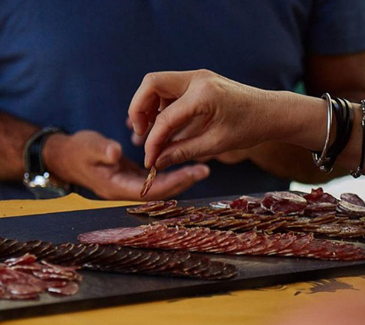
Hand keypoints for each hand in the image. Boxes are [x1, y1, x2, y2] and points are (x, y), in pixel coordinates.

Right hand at [44, 130, 209, 199]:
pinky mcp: (131, 175)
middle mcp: (125, 189)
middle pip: (159, 191)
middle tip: (205, 170)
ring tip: (201, 166)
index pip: (150, 190)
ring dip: (179, 176)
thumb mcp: (87, 147)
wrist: (65, 155)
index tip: (192, 172)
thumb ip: (102, 150)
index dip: (172, 183)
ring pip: (159, 184)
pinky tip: (181, 158)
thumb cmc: (75, 151)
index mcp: (116, 187)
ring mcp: (129, 183)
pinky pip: (154, 176)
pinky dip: (168, 168)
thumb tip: (116, 153)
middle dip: (182, 181)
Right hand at [128, 70, 282, 169]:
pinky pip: (168, 89)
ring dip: (148, 106)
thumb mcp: (215, 144)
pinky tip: (163, 125)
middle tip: (140, 133)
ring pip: (157, 84)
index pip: (165, 118)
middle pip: (151, 84)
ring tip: (149, 132)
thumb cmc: (248, 129)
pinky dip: (159, 105)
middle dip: (138, 109)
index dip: (153, 142)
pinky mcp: (197, 81)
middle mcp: (196, 79)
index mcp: (203, 95)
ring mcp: (196, 77)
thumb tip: (157, 162)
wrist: (270, 112)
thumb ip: (182, 151)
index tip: (150, 160)